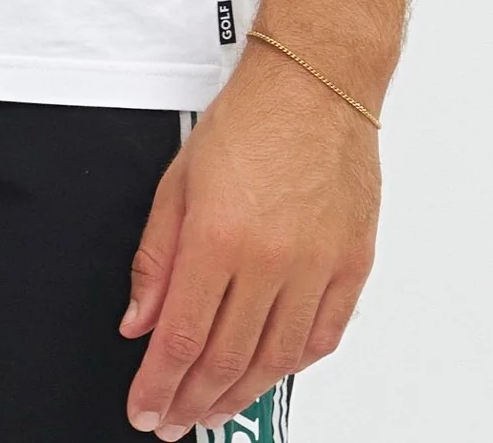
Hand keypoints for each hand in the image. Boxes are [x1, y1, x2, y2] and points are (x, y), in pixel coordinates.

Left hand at [121, 41, 379, 435]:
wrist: (314, 83)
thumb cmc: (249, 120)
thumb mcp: (178, 180)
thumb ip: (155, 257)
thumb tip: (140, 318)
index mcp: (218, 237)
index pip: (181, 339)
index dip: (158, 386)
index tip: (145, 408)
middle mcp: (270, 260)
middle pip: (226, 361)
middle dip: (191, 402)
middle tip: (172, 420)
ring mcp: (316, 267)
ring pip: (274, 361)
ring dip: (239, 396)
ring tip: (213, 409)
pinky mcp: (352, 265)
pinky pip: (321, 338)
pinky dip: (290, 365)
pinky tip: (268, 372)